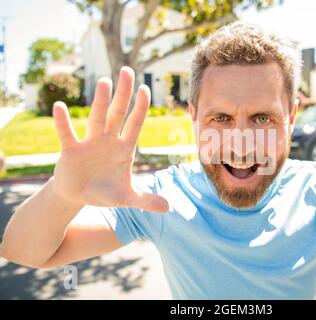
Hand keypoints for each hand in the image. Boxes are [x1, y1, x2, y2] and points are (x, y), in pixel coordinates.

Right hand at [51, 67, 168, 212]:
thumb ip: (146, 200)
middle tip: (127, 71)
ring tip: (104, 81)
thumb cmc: (105, 191)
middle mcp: (108, 141)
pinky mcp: (71, 151)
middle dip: (124, 94)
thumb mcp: (127, 198)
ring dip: (100, 102)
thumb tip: (168, 208)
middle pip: (117, 114)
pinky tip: (60, 107)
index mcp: (124, 148)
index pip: (135, 124)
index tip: (146, 89)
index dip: (141, 108)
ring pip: (96, 119)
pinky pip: (67, 135)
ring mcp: (90, 143)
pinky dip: (63, 123)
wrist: (79, 196)